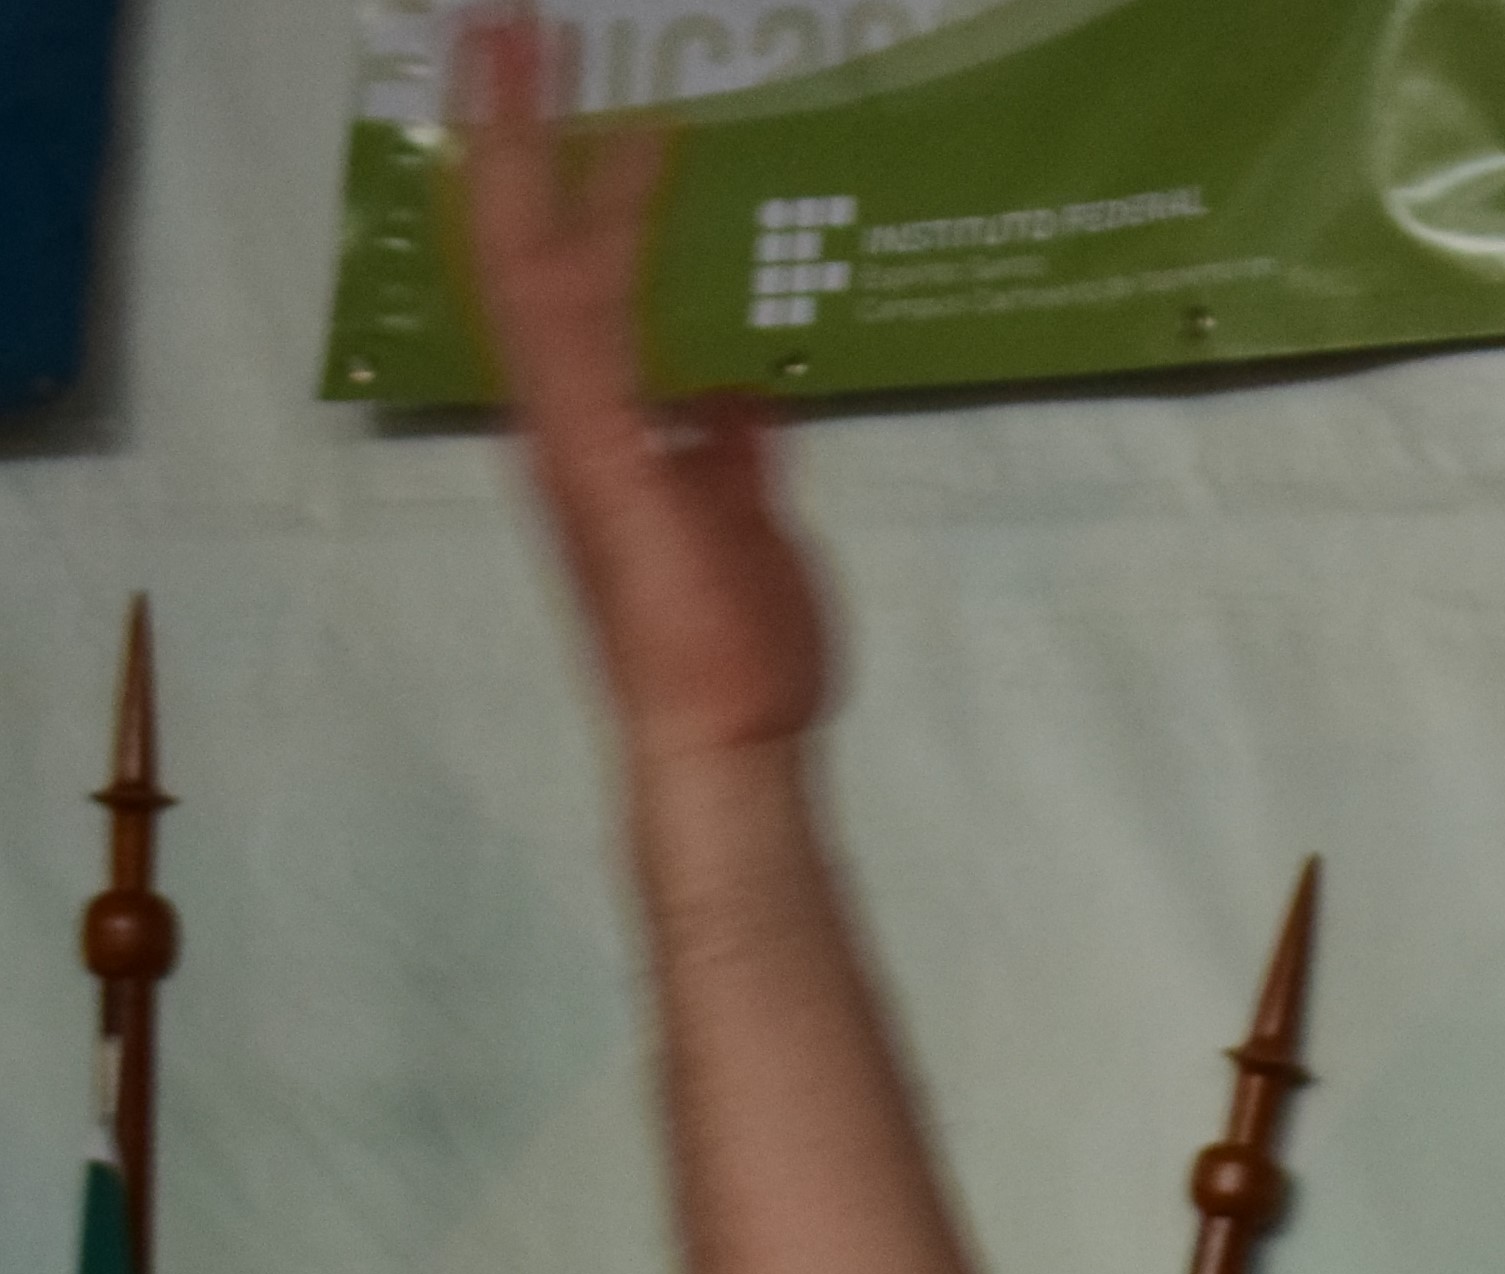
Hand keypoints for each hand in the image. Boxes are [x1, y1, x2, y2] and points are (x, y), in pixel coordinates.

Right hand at [450, 11, 833, 762]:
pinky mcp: (592, 454)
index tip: (624, 111)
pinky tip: (549, 151)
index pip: (584, 276)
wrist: (729, 736)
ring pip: (524, 254)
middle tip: (524, 25)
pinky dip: (545, 233)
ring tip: (514, 41)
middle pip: (533, 242)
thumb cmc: (745, 652)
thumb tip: (737, 393)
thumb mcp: (755, 522)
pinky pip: (557, 323)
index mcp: (609, 424)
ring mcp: (571, 430)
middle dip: (528, 132)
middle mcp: (571, 414)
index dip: (591, 187)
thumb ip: (736, 451)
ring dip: (517, 144)